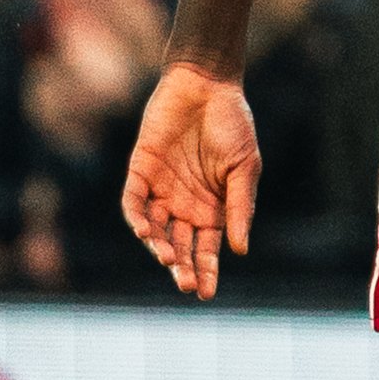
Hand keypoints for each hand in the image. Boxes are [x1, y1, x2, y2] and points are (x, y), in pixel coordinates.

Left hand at [121, 61, 260, 299]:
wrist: (206, 86)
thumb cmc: (233, 124)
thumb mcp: (245, 168)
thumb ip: (240, 207)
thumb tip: (239, 249)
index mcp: (213, 207)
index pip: (207, 248)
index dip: (207, 271)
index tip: (207, 293)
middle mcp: (185, 204)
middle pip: (179, 246)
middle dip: (181, 268)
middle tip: (186, 284)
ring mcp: (162, 189)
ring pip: (154, 230)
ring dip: (159, 247)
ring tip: (167, 259)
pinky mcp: (141, 171)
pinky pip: (134, 201)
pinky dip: (137, 218)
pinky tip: (145, 232)